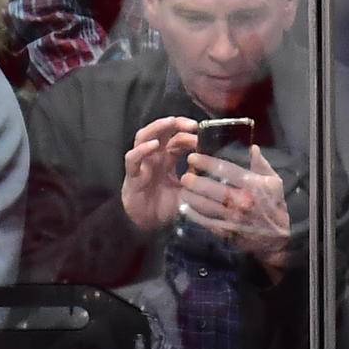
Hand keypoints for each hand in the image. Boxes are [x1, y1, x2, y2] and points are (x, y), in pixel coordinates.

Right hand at [120, 116, 197, 232]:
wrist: (151, 226)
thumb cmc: (168, 207)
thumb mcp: (190, 188)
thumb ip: (199, 174)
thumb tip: (216, 162)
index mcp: (167, 159)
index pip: (177, 137)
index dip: (189, 133)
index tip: (203, 136)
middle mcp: (154, 158)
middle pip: (161, 130)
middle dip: (176, 123)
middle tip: (192, 125)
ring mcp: (142, 165)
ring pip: (144, 137)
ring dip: (158, 127)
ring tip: (171, 122)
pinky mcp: (132, 176)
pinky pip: (133, 158)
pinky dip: (142, 150)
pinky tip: (153, 146)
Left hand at [179, 145, 290, 272]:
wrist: (276, 238)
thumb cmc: (274, 206)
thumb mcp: (274, 183)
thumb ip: (262, 165)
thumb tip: (252, 148)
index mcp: (254, 186)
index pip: (226, 170)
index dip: (207, 163)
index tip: (193, 158)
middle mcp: (243, 201)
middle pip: (213, 189)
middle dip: (195, 181)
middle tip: (185, 176)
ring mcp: (233, 217)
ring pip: (206, 205)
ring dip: (191, 197)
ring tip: (183, 190)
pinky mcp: (226, 231)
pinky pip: (206, 221)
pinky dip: (193, 214)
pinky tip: (185, 207)